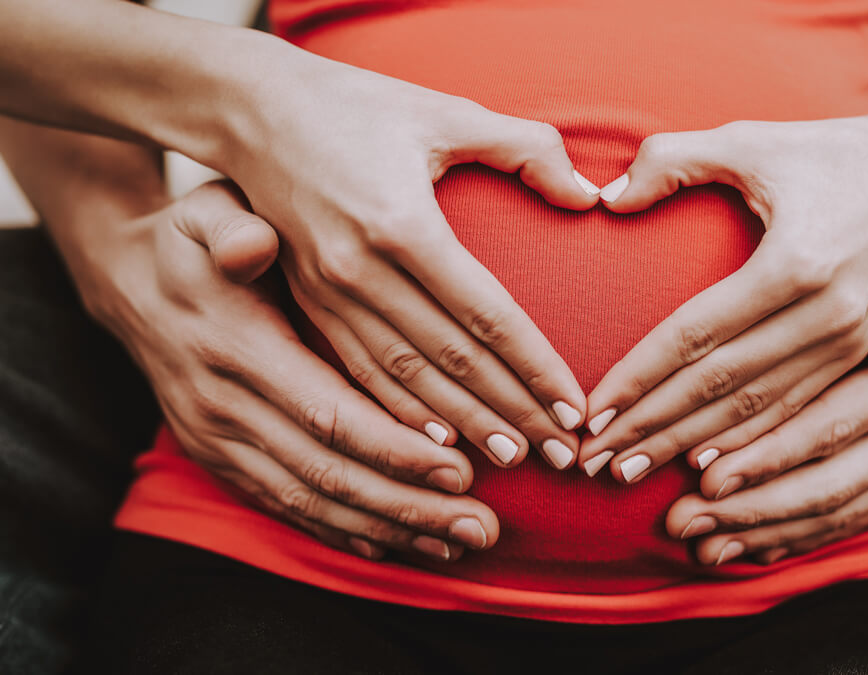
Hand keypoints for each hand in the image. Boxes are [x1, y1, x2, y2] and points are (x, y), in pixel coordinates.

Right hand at [86, 181, 499, 561]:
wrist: (128, 283)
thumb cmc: (193, 241)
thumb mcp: (206, 214)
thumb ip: (233, 229)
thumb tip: (252, 244)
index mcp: (238, 349)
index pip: (327, 413)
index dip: (394, 448)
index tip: (461, 470)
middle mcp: (224, 407)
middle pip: (328, 473)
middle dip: (408, 505)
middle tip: (482, 528)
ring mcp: (218, 441)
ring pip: (311, 500)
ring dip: (386, 528)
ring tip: (457, 546)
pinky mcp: (220, 460)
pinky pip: (285, 506)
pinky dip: (340, 531)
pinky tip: (393, 546)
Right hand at [224, 64, 600, 470]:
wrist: (247, 109)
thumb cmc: (355, 105)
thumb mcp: (444, 111)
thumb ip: (525, 146)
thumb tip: (588, 195)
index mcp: (401, 224)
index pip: (487, 316)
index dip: (535, 367)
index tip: (574, 407)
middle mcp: (360, 270)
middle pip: (451, 361)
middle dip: (511, 413)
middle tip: (560, 454)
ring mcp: (327, 293)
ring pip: (405, 379)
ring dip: (462, 426)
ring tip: (511, 461)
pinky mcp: (307, 303)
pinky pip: (359, 373)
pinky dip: (400, 413)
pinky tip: (436, 445)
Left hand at [578, 116, 867, 480]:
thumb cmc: (832, 151)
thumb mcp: (751, 140)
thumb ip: (672, 159)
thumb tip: (606, 198)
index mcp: (794, 264)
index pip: (694, 336)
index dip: (638, 378)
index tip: (591, 412)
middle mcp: (826, 314)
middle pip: (718, 386)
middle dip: (651, 428)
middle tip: (592, 461)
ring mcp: (848, 341)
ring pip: (753, 410)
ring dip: (687, 445)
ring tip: (629, 470)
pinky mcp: (857, 353)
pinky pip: (790, 410)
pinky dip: (742, 441)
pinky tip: (700, 465)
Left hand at [663, 243, 867, 564]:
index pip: (832, 423)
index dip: (767, 453)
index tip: (702, 471)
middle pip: (827, 483)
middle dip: (748, 507)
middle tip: (680, 520)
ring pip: (834, 512)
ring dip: (761, 532)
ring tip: (697, 545)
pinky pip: (850, 523)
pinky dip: (795, 539)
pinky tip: (742, 549)